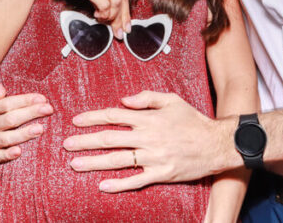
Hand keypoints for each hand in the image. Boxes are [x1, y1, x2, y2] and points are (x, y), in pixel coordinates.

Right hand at [0, 76, 52, 165]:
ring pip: (6, 138)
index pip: (5, 104)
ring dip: (24, 134)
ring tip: (40, 129)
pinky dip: (7, 155)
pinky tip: (19, 152)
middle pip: (9, 120)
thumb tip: (0, 93)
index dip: (24, 101)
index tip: (42, 98)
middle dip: (31, 114)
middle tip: (48, 110)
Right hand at [24, 0, 131, 36]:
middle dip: (121, 18)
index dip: (126, 11)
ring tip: (101, 18)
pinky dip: (103, 14)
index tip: (126, 25)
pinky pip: (104, 4)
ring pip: (115, 3)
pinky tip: (96, 15)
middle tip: (119, 32)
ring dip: (110, 16)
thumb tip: (114, 5)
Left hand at [62, 91, 230, 191]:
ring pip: (118, 160)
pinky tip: (102, 185)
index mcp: (148, 118)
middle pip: (110, 139)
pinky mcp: (160, 174)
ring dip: (94, 162)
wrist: (215, 144)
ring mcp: (153, 157)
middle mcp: (148, 137)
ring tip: (75, 164)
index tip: (76, 121)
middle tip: (67, 144)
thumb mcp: (172, 100)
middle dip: (85, 141)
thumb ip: (146, 98)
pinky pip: (135, 181)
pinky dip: (118, 184)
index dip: (93, 118)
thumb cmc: (193, 121)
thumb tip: (124, 100)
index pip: (114, 116)